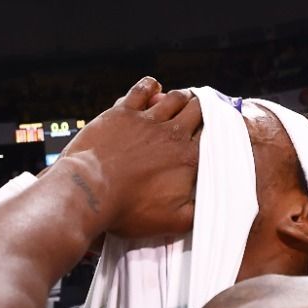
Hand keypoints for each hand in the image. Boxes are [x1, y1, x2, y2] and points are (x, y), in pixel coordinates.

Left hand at [53, 77, 201, 239]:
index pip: (212, 136)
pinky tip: (153, 87)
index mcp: (188, 158)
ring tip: (185, 98)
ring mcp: (147, 120)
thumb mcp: (171, 222)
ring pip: (175, 98)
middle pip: (198, 111)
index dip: (217, 131)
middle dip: (203, 109)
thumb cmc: (128, 209)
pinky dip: (151, 85)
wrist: (90, 192)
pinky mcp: (123, 112)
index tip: (218, 131)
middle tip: (202, 111)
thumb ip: (197, 214)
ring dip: (183, 97)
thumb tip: (212, 209)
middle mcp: (172, 134)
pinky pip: (143, 89)